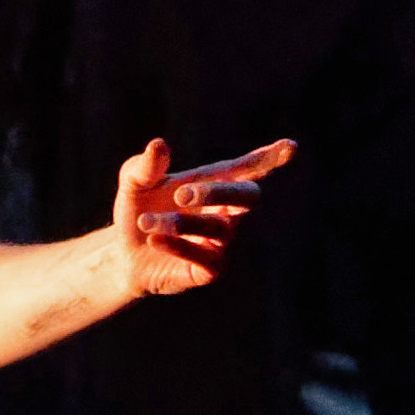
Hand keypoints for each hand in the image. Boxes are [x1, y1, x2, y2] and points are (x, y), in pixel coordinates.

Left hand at [105, 135, 290, 298]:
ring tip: (146, 221)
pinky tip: (154, 240)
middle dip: (220, 192)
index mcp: (214, 182)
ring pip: (218, 228)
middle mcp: (226, 212)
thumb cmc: (138, 210)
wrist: (123, 254)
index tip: (291, 148)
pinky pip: (203, 258)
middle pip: (248, 197)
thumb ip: (145, 166)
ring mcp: (222, 242)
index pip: (248, 168)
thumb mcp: (134, 184)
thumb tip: (159, 145)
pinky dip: (177, 246)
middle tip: (182, 194)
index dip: (270, 159)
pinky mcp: (210, 269)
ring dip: (179, 223)